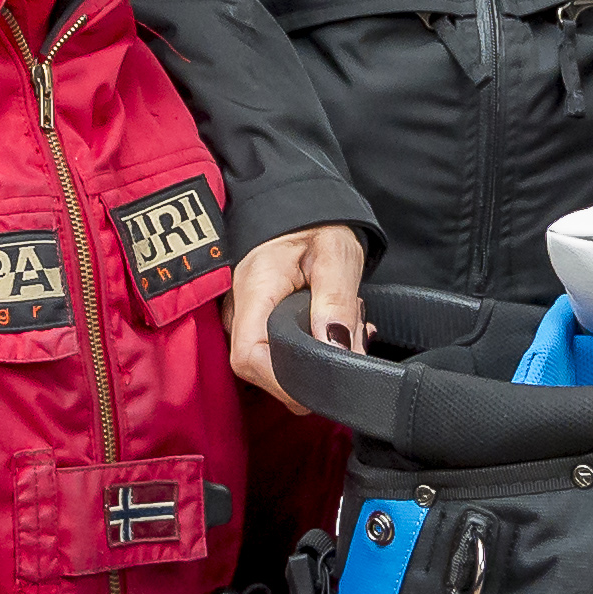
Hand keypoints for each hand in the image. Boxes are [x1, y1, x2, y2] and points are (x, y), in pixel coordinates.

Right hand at [227, 224, 367, 409]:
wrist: (302, 211)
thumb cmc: (316, 226)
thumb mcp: (335, 255)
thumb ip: (336, 302)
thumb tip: (336, 348)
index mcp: (253, 290)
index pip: (249, 358)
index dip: (283, 381)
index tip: (323, 382)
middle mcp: (240, 311)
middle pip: (263, 369)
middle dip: (311, 371)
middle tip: (352, 342)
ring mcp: (246, 320)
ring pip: (276, 365)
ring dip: (317, 359)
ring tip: (348, 328)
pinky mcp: (260, 325)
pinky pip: (281, 353)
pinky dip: (313, 349)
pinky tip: (335, 331)